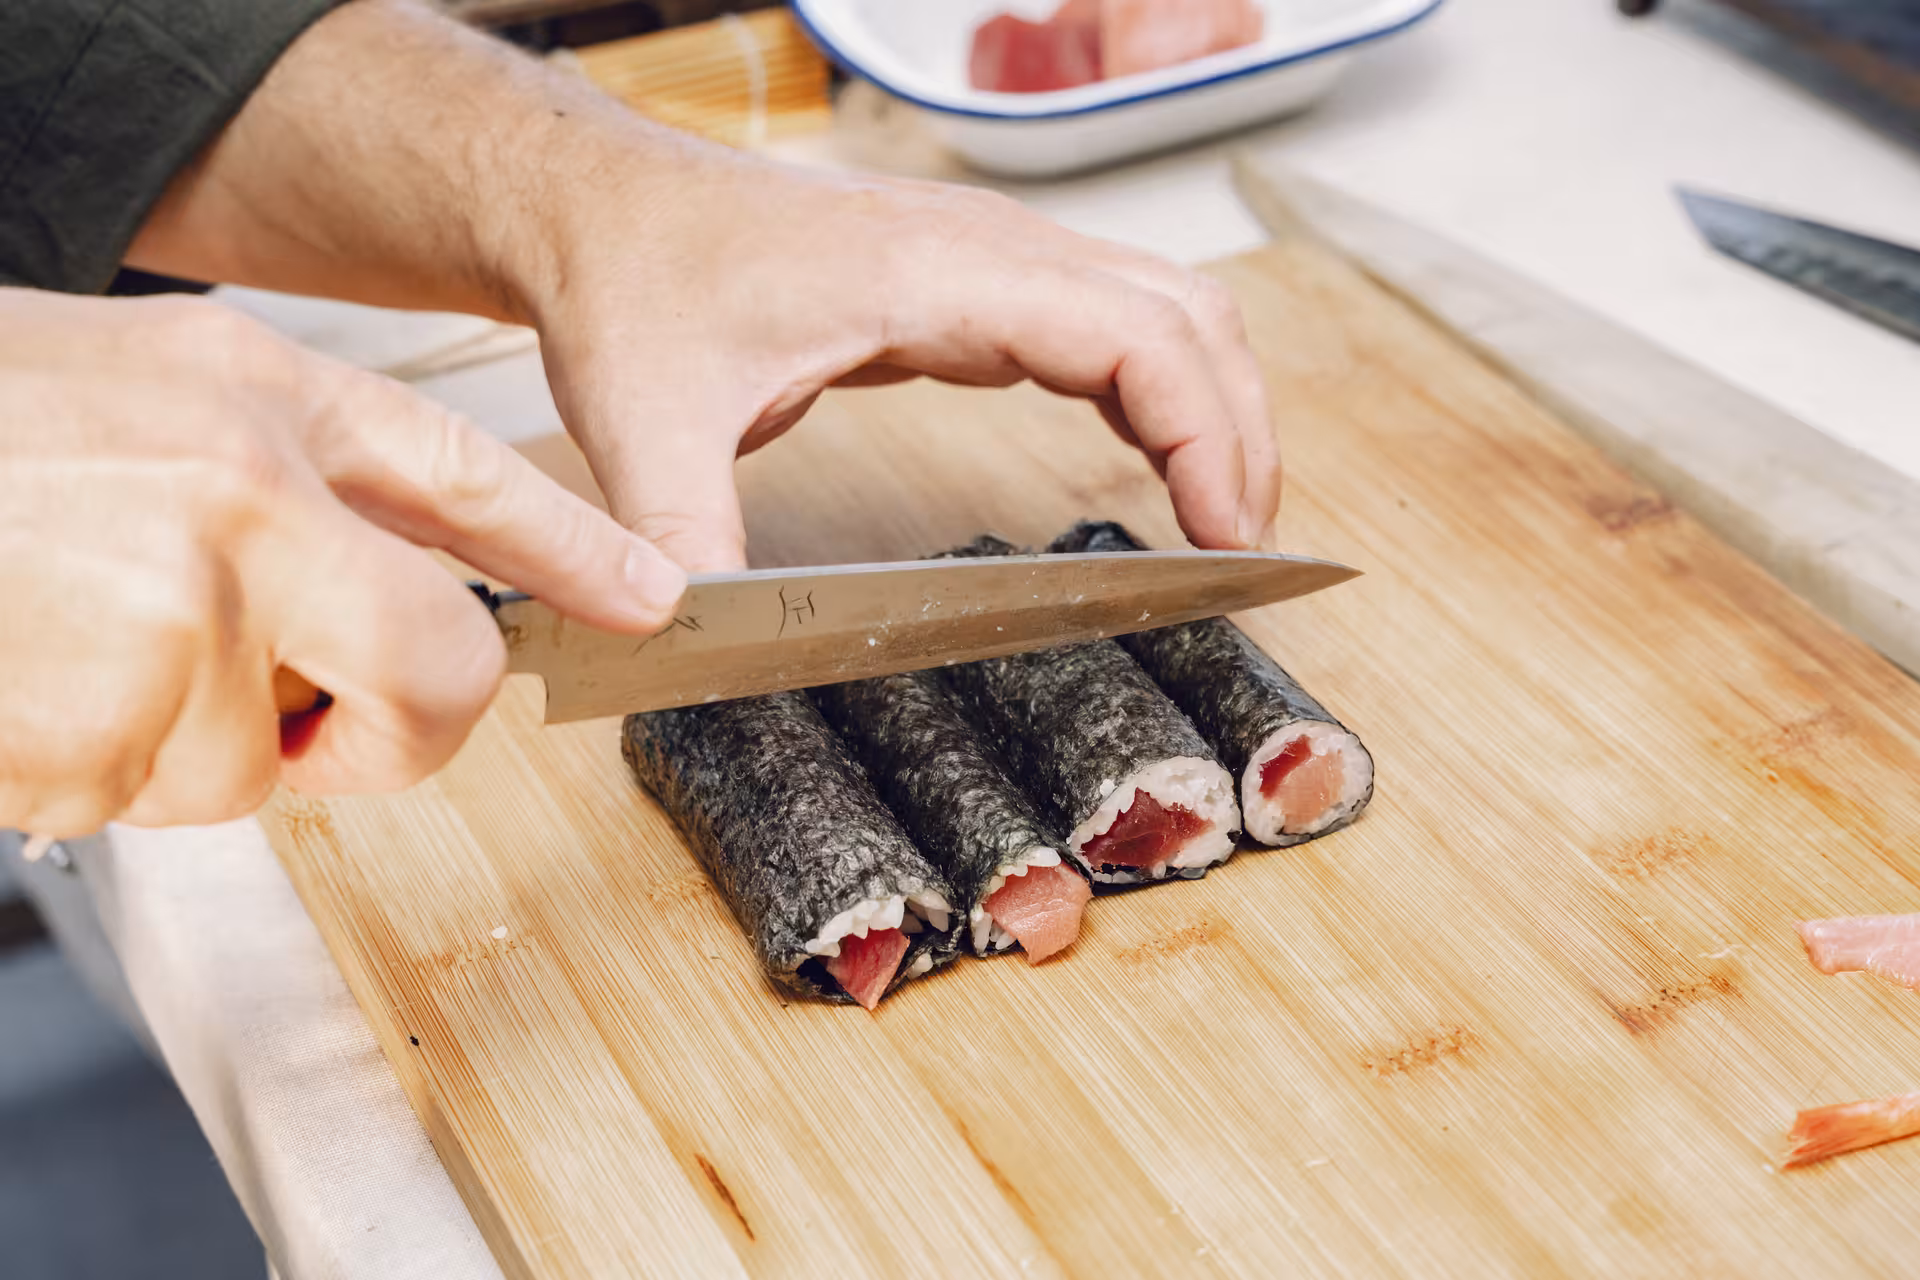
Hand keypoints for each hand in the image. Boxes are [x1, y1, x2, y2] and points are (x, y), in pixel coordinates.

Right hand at [0, 289, 682, 834]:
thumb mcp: (173, 386)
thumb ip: (326, 473)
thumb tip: (468, 579)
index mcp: (267, 413)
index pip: (480, 494)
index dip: (580, 557)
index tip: (656, 603)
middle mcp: (247, 517)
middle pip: (434, 686)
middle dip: (388, 723)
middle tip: (305, 691)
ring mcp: (173, 638)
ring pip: (263, 765)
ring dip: (190, 730)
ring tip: (80, 623)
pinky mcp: (89, 745)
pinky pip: (147, 800)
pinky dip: (97, 761)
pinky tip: (38, 665)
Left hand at [531, 151, 1282, 570]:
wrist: (605, 205)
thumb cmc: (634, 281)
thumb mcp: (644, 421)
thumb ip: (681, 536)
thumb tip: (695, 639)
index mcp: (935, 272)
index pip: (1136, 333)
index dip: (1206, 435)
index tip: (1226, 539)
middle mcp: (985, 248)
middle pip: (1186, 313)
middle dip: (1240, 430)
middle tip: (1245, 553)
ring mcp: (989, 257)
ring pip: (1165, 307)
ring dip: (1215, 404)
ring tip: (1223, 520)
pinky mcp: (975, 282)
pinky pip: (1112, 321)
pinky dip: (1160, 391)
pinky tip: (1156, 464)